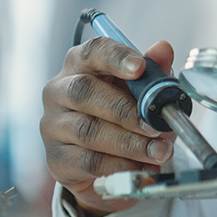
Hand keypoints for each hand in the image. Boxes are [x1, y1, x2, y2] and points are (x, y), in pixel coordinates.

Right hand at [41, 36, 177, 216]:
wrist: (106, 164)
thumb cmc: (123, 116)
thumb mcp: (142, 92)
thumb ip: (153, 72)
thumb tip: (163, 49)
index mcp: (79, 66)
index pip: (92, 52)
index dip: (116, 57)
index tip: (140, 67)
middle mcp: (58, 91)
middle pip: (84, 91)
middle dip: (125, 109)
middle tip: (156, 125)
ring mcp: (53, 126)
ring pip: (88, 130)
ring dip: (130, 143)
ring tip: (160, 150)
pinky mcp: (57, 159)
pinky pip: (89, 161)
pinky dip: (121, 165)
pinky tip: (143, 167)